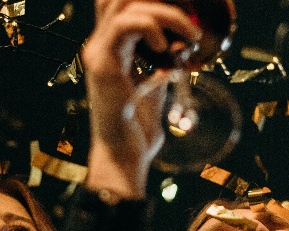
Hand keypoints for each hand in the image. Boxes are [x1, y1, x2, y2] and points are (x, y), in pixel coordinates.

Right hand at [82, 0, 200, 198]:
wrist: (124, 157)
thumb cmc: (138, 129)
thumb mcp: (156, 86)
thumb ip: (164, 62)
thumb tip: (184, 44)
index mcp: (111, 48)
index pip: (123, 3)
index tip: (185, 9)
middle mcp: (100, 45)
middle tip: (189, 17)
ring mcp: (98, 53)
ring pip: (125, 3)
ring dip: (164, 12)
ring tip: (190, 34)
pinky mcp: (103, 65)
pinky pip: (125, 26)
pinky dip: (152, 27)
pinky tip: (168, 48)